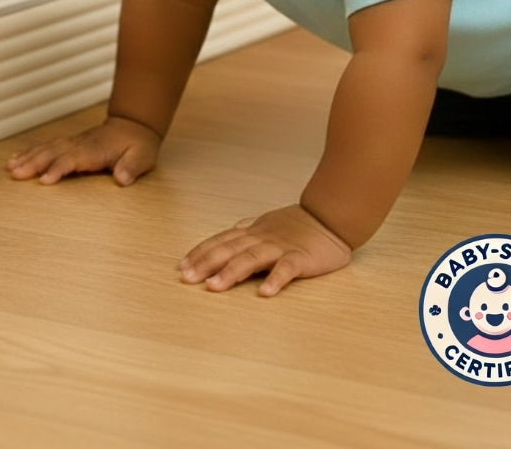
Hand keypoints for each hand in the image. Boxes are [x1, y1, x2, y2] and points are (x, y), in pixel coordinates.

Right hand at [6, 116, 161, 185]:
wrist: (135, 126)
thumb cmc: (138, 144)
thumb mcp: (142, 157)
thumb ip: (132, 167)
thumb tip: (122, 178)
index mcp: (95, 150)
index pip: (72, 160)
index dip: (58, 169)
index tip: (44, 180)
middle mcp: (80, 145)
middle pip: (52, 153)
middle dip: (33, 163)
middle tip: (15, 174)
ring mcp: (73, 143)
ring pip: (46, 149)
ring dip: (28, 158)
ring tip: (10, 168)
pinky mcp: (69, 144)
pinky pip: (46, 147)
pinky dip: (30, 152)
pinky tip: (17, 159)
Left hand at [178, 203, 351, 295]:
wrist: (329, 217)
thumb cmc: (297, 223)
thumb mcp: (267, 223)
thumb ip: (248, 229)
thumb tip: (230, 232)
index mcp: (252, 232)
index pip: (220, 241)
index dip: (200, 253)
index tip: (181, 266)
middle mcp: (261, 238)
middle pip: (229, 250)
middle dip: (206, 263)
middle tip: (187, 278)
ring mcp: (280, 247)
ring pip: (251, 258)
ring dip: (231, 272)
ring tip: (214, 287)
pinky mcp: (301, 258)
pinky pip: (287, 268)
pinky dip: (275, 279)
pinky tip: (264, 293)